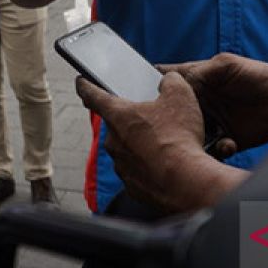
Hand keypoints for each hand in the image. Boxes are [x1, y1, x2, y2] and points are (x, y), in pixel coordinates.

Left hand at [76, 73, 248, 212]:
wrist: (186, 183)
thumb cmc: (179, 137)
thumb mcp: (180, 95)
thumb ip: (170, 81)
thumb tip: (168, 81)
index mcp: (118, 115)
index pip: (92, 94)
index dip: (85, 85)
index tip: (81, 82)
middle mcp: (113, 141)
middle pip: (116, 124)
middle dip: (132, 120)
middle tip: (154, 118)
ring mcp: (121, 165)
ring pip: (127, 149)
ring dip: (141, 145)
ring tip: (167, 144)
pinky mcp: (132, 186)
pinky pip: (138, 171)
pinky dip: (149, 166)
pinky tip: (168, 165)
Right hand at [161, 54, 267, 155]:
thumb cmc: (257, 75)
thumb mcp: (225, 65)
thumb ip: (200, 72)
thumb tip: (176, 83)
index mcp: (195, 80)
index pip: (166, 81)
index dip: (153, 87)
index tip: (144, 95)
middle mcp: (199, 103)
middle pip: (172, 112)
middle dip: (169, 120)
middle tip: (171, 125)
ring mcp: (210, 123)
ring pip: (188, 134)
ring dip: (192, 138)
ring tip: (202, 138)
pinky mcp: (223, 141)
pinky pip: (210, 150)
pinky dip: (217, 150)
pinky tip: (229, 143)